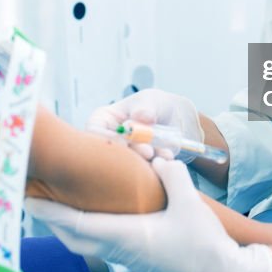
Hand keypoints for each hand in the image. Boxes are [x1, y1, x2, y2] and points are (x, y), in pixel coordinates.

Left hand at [26, 158, 271, 271]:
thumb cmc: (205, 242)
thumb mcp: (190, 202)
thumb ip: (171, 175)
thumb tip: (158, 158)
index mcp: (126, 235)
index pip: (76, 223)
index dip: (50, 210)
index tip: (28, 198)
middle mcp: (121, 249)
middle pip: (73, 238)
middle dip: (52, 219)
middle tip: (35, 199)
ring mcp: (129, 257)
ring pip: (85, 244)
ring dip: (68, 226)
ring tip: (58, 206)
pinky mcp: (139, 259)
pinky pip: (101, 245)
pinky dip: (86, 231)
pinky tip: (93, 216)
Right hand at [86, 89, 202, 159]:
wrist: (176, 118)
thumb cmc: (156, 105)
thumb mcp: (151, 99)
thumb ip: (146, 107)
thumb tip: (141, 117)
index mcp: (104, 120)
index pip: (94, 131)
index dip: (106, 138)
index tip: (124, 141)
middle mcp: (110, 140)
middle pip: (110, 152)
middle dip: (130, 154)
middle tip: (148, 151)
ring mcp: (125, 156)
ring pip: (127, 165)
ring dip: (144, 162)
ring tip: (162, 154)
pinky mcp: (139, 168)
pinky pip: (144, 172)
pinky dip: (156, 166)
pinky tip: (168, 157)